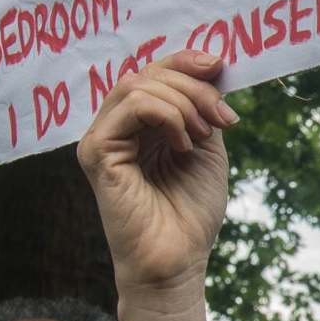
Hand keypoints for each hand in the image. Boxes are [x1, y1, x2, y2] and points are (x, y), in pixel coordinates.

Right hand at [75, 49, 234, 310]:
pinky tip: (183, 145)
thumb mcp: (207, 150)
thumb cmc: (191, 213)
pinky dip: (166, 116)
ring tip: (203, 136)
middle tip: (223, 118)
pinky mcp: (96, 151)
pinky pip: (130, 108)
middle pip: (147, 73)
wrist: (178, 260)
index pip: (153, 73)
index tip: (220, 65)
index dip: (185, 60)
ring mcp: (102, 138)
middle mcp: (116, 127)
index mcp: (140, 124)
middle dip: (193, 86)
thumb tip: (211, 69)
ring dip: (183, 102)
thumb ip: (202, 112)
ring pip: (137, 85)